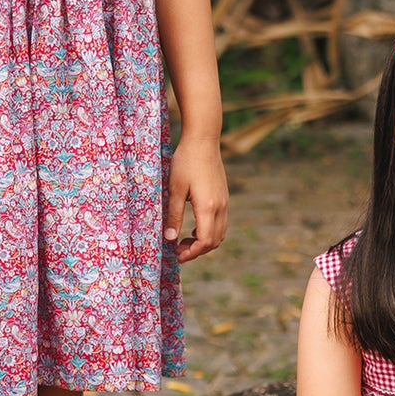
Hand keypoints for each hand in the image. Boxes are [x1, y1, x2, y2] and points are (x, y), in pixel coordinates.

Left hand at [167, 130, 229, 262]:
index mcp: (208, 207)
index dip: (192, 253)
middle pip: (214, 241)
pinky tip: (194, 227)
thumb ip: (174, 215)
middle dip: (197, 251)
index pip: (205, 241)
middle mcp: (220, 207)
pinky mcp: (224, 197)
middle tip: (177, 250)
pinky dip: (209, 232)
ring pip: (220, 233)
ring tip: (184, 240)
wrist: (203, 140)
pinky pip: (221, 223)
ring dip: (204, 242)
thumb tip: (170, 239)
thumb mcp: (175, 189)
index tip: (177, 255)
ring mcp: (224, 202)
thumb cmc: (186, 162)